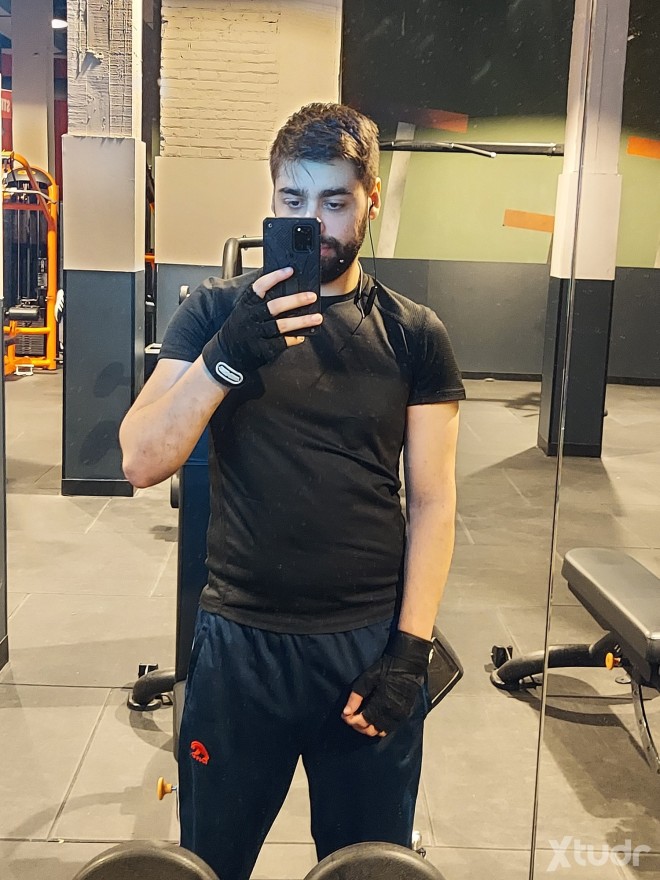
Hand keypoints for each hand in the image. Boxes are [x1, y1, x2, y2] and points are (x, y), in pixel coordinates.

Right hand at [201, 267, 322, 386]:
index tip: (290, 271)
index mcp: (247, 305)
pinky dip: (293, 339)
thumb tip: (282, 289)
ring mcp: (257, 334)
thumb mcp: (243, 311)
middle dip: (295, 300)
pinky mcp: (262, 348)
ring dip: (301, 321)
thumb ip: (258, 301)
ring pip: (282, 325)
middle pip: (276, 306)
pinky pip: (281, 342)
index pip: (260, 286)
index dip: (275, 277)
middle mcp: (252, 317)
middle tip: (312, 296)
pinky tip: (302, 336)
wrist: (225, 354)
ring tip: (317, 317)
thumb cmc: (238, 329)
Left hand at [341, 631, 432, 737]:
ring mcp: (398, 716)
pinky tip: (373, 720)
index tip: (345, 715)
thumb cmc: (385, 670)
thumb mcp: (367, 679)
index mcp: (381, 705)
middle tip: (351, 717)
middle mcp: (390, 714)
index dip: (351, 721)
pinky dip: (379, 727)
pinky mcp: (403, 715)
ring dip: (368, 728)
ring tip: (361, 719)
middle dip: (358, 726)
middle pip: (370, 730)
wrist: (407, 666)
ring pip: (380, 732)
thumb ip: (356, 697)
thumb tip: (345, 712)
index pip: (363, 722)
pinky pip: (389, 728)